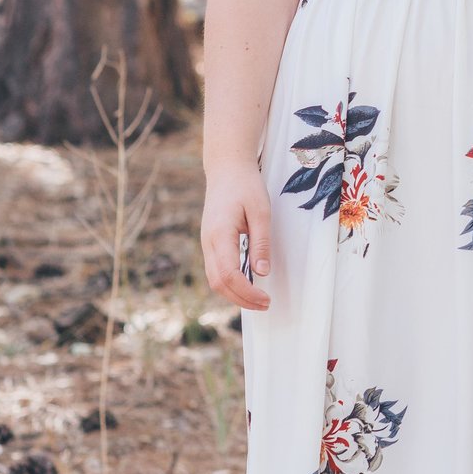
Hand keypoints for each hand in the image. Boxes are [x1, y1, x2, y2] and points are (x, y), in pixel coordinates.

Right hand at [201, 162, 273, 311]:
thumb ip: (261, 242)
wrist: (227, 168)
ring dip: (234, 294)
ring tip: (258, 299)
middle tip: (265, 304)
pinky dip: (229, 283)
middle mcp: (208, 242)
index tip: (266, 299)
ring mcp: (206, 243)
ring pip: (214, 279)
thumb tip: (262, 273)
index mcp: (220, 235)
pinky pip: (216, 270)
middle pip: (218, 283)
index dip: (247, 292)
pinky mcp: (210, 242)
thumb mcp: (261, 211)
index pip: (229, 275)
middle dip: (241, 299)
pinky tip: (246, 285)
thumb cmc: (246, 186)